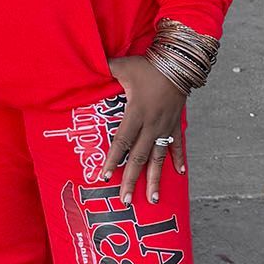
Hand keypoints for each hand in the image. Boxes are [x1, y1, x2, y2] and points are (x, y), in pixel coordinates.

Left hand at [99, 55, 186, 204]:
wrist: (179, 62)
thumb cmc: (148, 65)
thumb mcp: (123, 66)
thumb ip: (103, 69)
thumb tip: (84, 66)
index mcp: (136, 113)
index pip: (121, 141)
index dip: (113, 159)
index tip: (104, 177)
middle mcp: (151, 124)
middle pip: (139, 157)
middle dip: (131, 180)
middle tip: (125, 201)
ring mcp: (165, 127)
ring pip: (159, 158)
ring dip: (155, 179)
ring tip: (152, 199)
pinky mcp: (176, 124)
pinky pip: (177, 145)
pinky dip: (178, 159)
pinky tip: (179, 174)